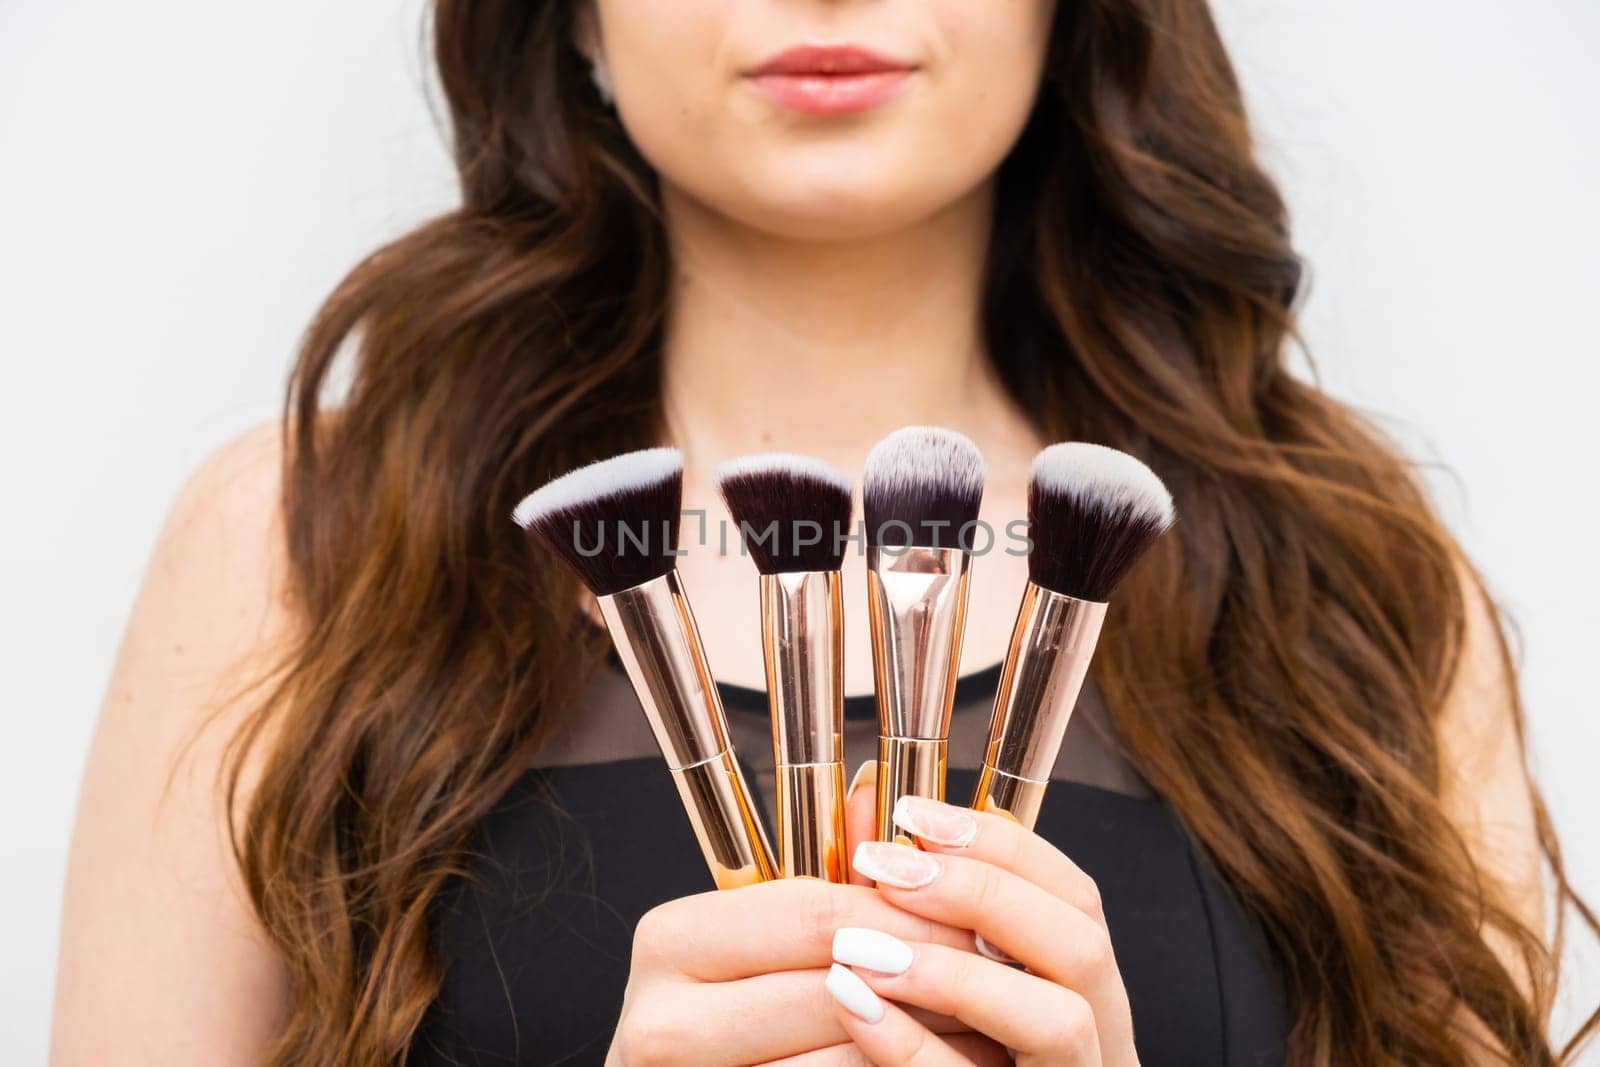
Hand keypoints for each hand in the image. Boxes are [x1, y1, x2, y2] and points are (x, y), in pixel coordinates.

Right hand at [605, 771, 1006, 1065]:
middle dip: (928, 974)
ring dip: (931, 1037)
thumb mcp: (765, 930)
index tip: (973, 911)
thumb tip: (879, 793)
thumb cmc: (726, 1006)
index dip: (902, 912)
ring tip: (990, 1014)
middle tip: (999, 963)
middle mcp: (662, 1019)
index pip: (810, 913)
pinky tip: (947, 1057)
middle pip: (833, 987)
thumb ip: (822, 868)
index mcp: (669, 941)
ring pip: (848, 1058)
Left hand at [825, 793, 1138, 1065]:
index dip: (1001, 842)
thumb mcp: (930, 982)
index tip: (911, 811)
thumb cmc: (944, 1060)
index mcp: (1082, 998)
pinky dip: (917, 1048)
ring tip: (860, 944)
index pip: (1075, 896)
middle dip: (981, 890)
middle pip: (1082, 944)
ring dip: (956, 969)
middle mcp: (1102, 1048)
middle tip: (883, 865)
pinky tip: (855, 1007)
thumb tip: (863, 795)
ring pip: (1060, 1022)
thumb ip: (906, 902)